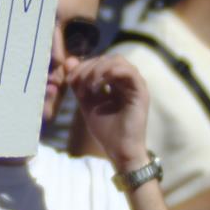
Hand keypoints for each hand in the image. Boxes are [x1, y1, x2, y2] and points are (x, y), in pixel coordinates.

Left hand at [71, 55, 151, 171]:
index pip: (100, 62)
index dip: (83, 67)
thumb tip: (68, 62)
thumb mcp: (86, 103)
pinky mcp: (141, 92)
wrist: (119, 151)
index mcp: (116, 83)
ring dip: (98, 69)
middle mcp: (127, 81)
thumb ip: (78, 84)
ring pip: (118, 61)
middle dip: (88, 68)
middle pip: (107, 59)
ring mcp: (136, 85)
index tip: (69, 80)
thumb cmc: (106, 130)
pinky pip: (129, 72)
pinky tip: (98, 84)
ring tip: (88, 84)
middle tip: (77, 82)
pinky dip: (112, 72)